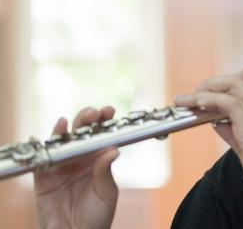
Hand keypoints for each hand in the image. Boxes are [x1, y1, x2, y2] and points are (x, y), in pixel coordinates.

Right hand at [34, 107, 119, 228]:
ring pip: (64, 139)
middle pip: (82, 131)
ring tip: (76, 120)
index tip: (109, 111)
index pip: (101, 134)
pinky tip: (57, 129)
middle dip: (88, 117)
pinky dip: (49, 141)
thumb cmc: (96, 217)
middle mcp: (80, 158)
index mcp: (98, 160)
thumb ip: (105, 172)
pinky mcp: (44, 175)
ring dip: (70, 126)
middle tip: (95, 114)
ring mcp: (62, 165)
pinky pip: (45, 155)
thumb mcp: (106, 194)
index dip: (104, 120)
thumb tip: (113, 150)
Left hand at [174, 66, 242, 204]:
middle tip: (193, 99)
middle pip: (236, 78)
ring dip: (203, 89)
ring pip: (230, 83)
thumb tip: (218, 124)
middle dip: (211, 84)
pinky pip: (227, 102)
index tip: (217, 92)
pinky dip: (208, 100)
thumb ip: (233, 132)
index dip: (238, 79)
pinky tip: (195, 105)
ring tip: (185, 101)